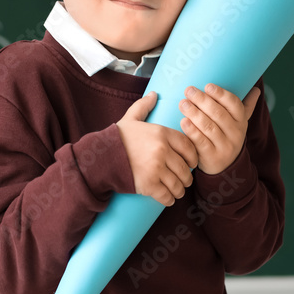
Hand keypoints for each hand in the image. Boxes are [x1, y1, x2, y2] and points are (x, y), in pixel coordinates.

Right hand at [117, 91, 197, 206]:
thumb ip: (144, 106)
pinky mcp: (149, 185)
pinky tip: (168, 198)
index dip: (193, 157)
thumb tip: (154, 94)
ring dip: (180, 189)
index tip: (191, 163)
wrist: (100, 157)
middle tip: (184, 179)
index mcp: (162, 133)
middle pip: (185, 168)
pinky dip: (169, 199)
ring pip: (178, 184)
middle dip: (186, 176)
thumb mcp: (131, 118)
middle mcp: (162, 151)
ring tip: (177, 190)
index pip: (188, 147)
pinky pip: (167, 196)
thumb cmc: (117, 138)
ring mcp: (156, 169)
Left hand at [179, 84, 261, 174]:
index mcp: (241, 121)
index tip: (208, 86)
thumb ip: (246, 106)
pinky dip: (192, 131)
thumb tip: (257, 89)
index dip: (221, 95)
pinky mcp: (211, 157)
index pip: (234, 104)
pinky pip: (201, 142)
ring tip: (183, 103)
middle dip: (203, 100)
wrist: (226, 168)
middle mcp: (235, 134)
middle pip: (219, 114)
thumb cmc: (227, 137)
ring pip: (209, 127)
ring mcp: (224, 146)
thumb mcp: (239, 123)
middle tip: (189, 90)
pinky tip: (183, 122)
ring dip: (195, 113)